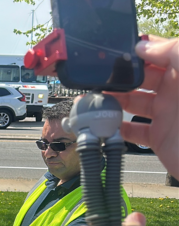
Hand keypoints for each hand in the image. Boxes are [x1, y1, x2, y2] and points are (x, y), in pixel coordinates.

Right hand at [109, 37, 178, 176]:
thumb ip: (172, 51)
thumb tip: (141, 46)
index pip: (157, 54)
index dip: (138, 50)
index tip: (116, 51)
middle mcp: (174, 92)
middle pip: (139, 78)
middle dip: (119, 76)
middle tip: (99, 78)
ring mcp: (166, 115)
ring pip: (132, 103)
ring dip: (113, 101)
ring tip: (97, 100)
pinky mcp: (159, 138)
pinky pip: (132, 131)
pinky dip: (116, 128)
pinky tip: (106, 123)